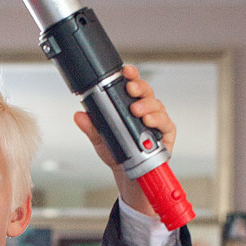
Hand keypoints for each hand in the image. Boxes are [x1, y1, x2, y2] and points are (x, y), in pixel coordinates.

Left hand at [73, 64, 176, 215]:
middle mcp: (145, 109)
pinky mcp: (165, 134)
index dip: (131, 75)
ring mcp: (156, 120)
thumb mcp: (100, 139)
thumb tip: (79, 115)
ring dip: (146, 105)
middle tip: (129, 89)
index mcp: (130, 105)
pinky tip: (149, 121)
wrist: (128, 175)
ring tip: (136, 110)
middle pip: (146, 91)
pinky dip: (158, 120)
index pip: (132, 85)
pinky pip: (165, 123)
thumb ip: (91, 127)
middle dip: (138, 87)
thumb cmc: (118, 153)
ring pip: (156, 105)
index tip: (125, 71)